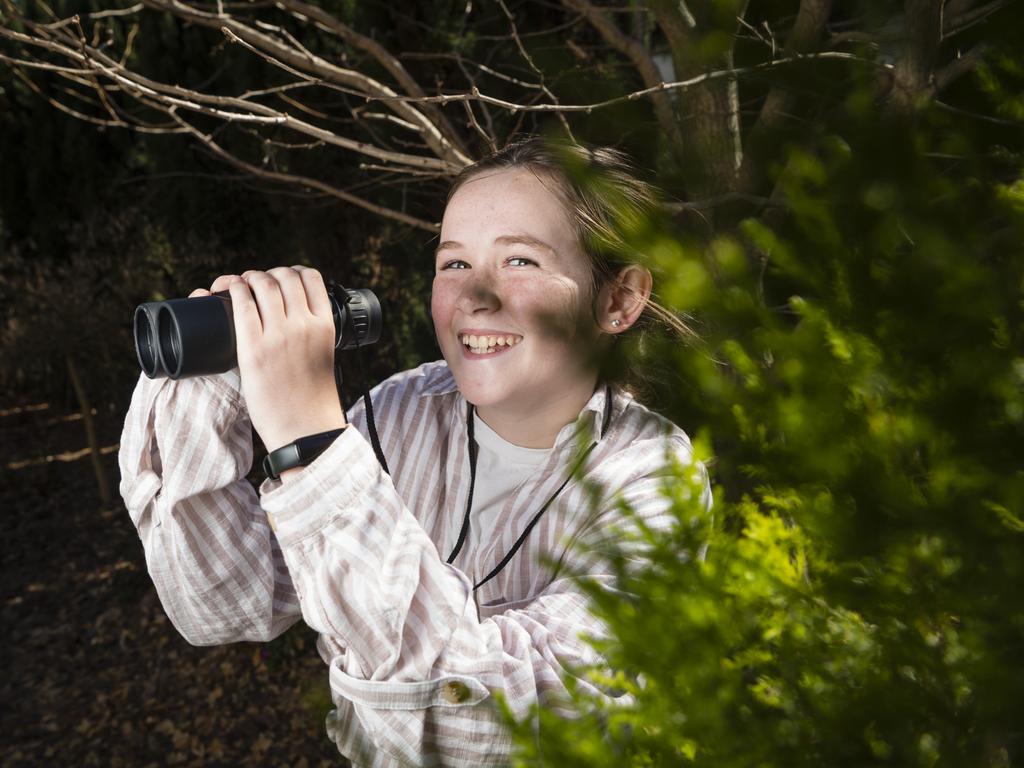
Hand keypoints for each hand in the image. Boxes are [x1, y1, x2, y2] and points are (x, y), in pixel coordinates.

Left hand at [194, 267, 345, 451]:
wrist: (304, 428)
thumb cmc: (313, 398)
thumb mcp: (323, 355)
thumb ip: (312, 335)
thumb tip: (291, 319)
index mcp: (325, 326)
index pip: (311, 278)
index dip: (293, 271)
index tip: (283, 277)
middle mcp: (304, 325)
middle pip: (283, 277)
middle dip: (267, 273)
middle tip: (256, 282)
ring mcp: (278, 336)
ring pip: (262, 285)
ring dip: (247, 277)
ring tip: (238, 285)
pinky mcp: (253, 349)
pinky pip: (241, 305)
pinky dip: (233, 290)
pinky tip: (227, 291)